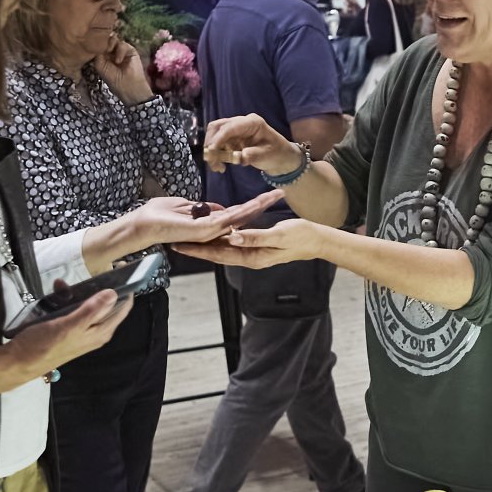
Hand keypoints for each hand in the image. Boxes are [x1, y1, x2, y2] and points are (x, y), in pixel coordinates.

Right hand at [0, 290, 129, 393]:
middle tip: (86, 277)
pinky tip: (54, 295)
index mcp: (100, 333)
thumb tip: (113, 295)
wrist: (18, 362)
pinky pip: (71, 311)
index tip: (122, 272)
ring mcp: (80, 332)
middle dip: (95, 289)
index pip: (123, 309)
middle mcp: (94, 333)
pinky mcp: (67, 330)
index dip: (126, 290)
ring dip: (76, 294)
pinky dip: (65, 302)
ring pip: (85, 306)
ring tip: (60, 286)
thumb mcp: (69, 326)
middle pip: (103, 305)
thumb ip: (91, 311)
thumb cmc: (43, 345)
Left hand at [93, 37, 154, 103]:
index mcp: (104, 55)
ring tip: (109, 52)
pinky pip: (123, 44)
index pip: (99, 44)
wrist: (127, 86)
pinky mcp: (131, 50)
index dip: (96, 43)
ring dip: (110, 44)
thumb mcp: (99, 66)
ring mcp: (121, 50)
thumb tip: (97, 42)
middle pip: (106, 39)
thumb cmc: (113, 79)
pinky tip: (118, 61)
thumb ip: (97, 53)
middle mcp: (112, 51)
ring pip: (114, 39)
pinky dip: (120, 51)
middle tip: (103, 48)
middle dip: (103, 41)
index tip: (93, 45)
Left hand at [120, 194, 276, 252]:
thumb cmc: (157, 216)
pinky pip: (229, 220)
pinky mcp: (206, 231)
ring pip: (241, 217)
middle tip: (279, 194)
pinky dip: (245, 210)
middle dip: (262, 204)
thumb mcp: (184, 207)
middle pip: (243, 216)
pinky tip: (257, 203)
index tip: (268, 195)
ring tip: (274, 195)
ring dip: (258, 206)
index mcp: (208, 224)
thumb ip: (202, 209)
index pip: (235, 214)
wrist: (141, 226)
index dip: (252, 205)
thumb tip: (216, 207)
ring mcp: (210, 232)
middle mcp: (213, 230)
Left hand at [175, 217, 330, 269]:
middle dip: (195, 249)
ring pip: (223, 250)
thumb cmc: (301, 236)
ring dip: (205, 245)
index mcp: (252, 257)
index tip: (179, 245)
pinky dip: (219, 240)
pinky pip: (233, 245)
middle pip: (216, 254)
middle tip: (174, 243)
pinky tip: (212, 234)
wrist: (317, 240)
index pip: (218, 254)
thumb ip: (255, 237)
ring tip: (186, 239)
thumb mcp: (279, 235)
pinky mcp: (256, 247)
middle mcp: (249, 258)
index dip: (198, 249)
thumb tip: (232, 237)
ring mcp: (253, 253)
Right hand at [203, 114, 302, 174]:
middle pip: (217, 127)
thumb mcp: (267, 155)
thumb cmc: (276, 153)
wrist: (280, 156)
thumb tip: (239, 156)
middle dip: (211, 143)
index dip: (218, 138)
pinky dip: (216, 155)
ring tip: (217, 167)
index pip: (230, 127)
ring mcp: (235, 130)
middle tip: (211, 161)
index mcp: (252, 122)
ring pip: (215, 136)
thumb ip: (253, 155)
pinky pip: (218, 144)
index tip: (211, 151)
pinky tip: (220, 167)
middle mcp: (241, 122)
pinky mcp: (231, 139)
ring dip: (211, 151)